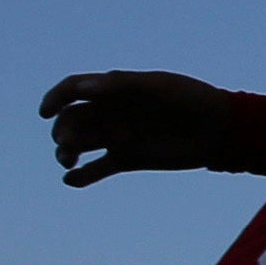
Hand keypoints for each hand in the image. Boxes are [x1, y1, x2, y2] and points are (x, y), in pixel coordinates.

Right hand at [39, 71, 232, 187]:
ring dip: (65, 152)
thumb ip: (119, 85)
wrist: (219, 130)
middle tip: (72, 142)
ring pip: (78, 145)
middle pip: (70, 120)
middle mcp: (111, 112)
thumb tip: (82, 89)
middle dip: (63, 131)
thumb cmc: (190, 99)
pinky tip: (71, 179)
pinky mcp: (127, 159)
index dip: (54, 99)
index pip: (73, 90)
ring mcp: (117, 136)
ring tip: (70, 160)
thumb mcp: (157, 86)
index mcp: (114, 89)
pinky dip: (79, 177)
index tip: (46, 112)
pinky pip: (96, 170)